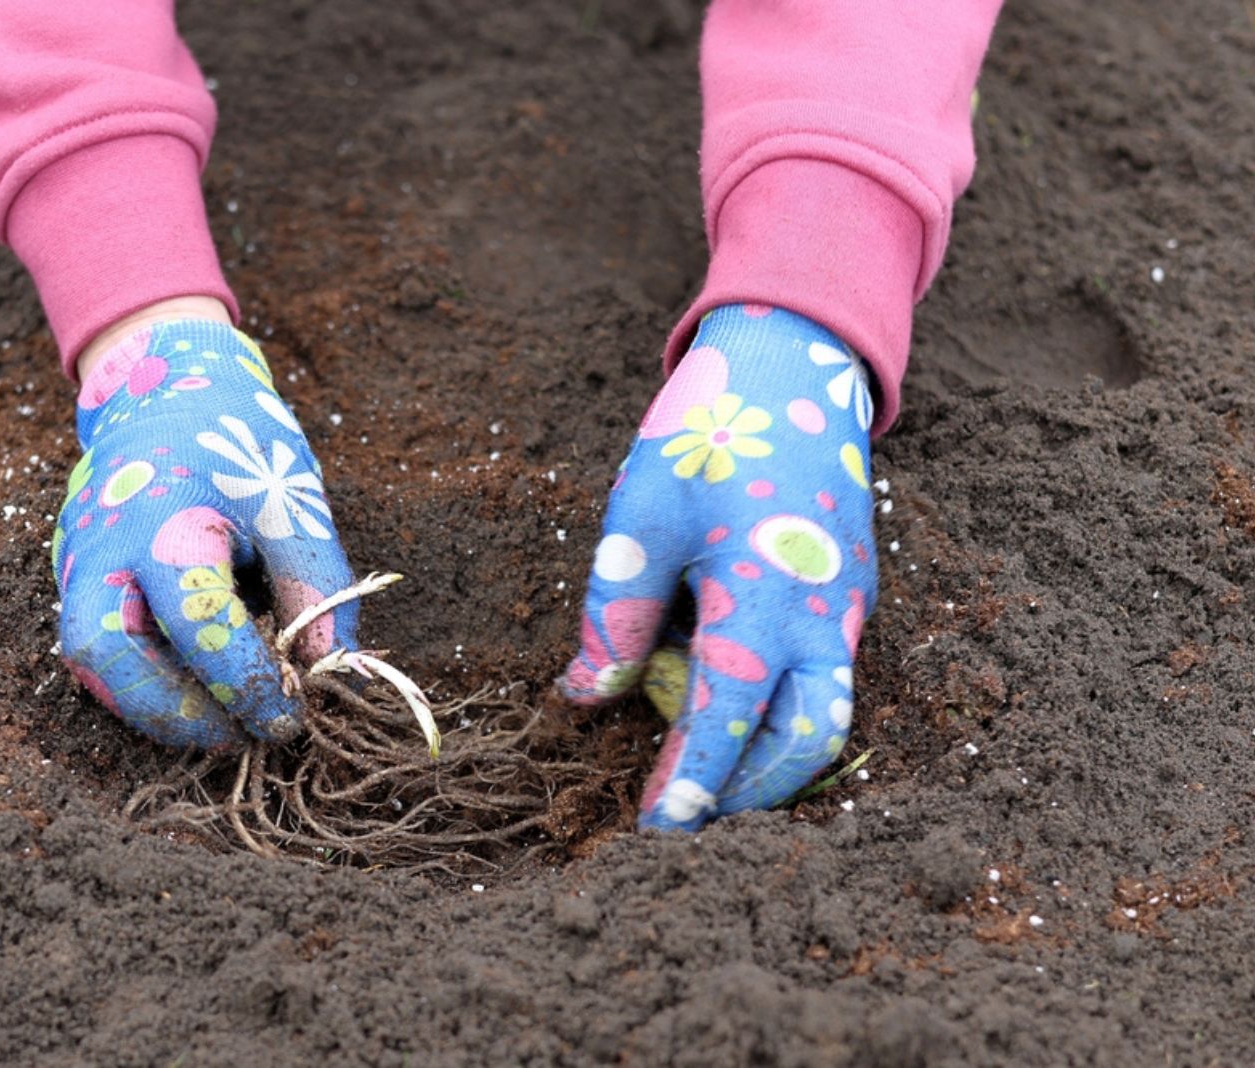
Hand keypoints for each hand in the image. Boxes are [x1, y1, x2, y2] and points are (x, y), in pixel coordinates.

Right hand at [52, 319, 356, 748]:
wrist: (165, 384)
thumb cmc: (237, 441)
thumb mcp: (292, 504)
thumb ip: (316, 587)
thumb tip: (334, 673)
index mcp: (166, 521)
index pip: (201, 625)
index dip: (251, 684)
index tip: (294, 716)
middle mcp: (104, 547)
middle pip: (107, 657)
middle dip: (173, 714)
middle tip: (240, 735)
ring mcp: (77, 562)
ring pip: (89, 662)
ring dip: (153, 707)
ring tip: (221, 723)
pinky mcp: (72, 575)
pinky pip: (94, 647)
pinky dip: (142, 681)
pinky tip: (193, 690)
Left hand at [560, 303, 877, 829]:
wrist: (796, 362)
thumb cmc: (710, 432)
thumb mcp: (640, 516)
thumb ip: (614, 612)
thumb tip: (584, 694)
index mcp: (765, 594)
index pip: (728, 718)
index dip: (690, 783)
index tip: (651, 829)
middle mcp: (825, 613)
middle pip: (807, 743)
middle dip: (748, 796)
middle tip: (684, 821)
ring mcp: (851, 606)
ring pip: (830, 718)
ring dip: (774, 763)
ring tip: (707, 778)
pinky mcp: (856, 594)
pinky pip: (833, 678)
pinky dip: (789, 714)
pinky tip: (734, 708)